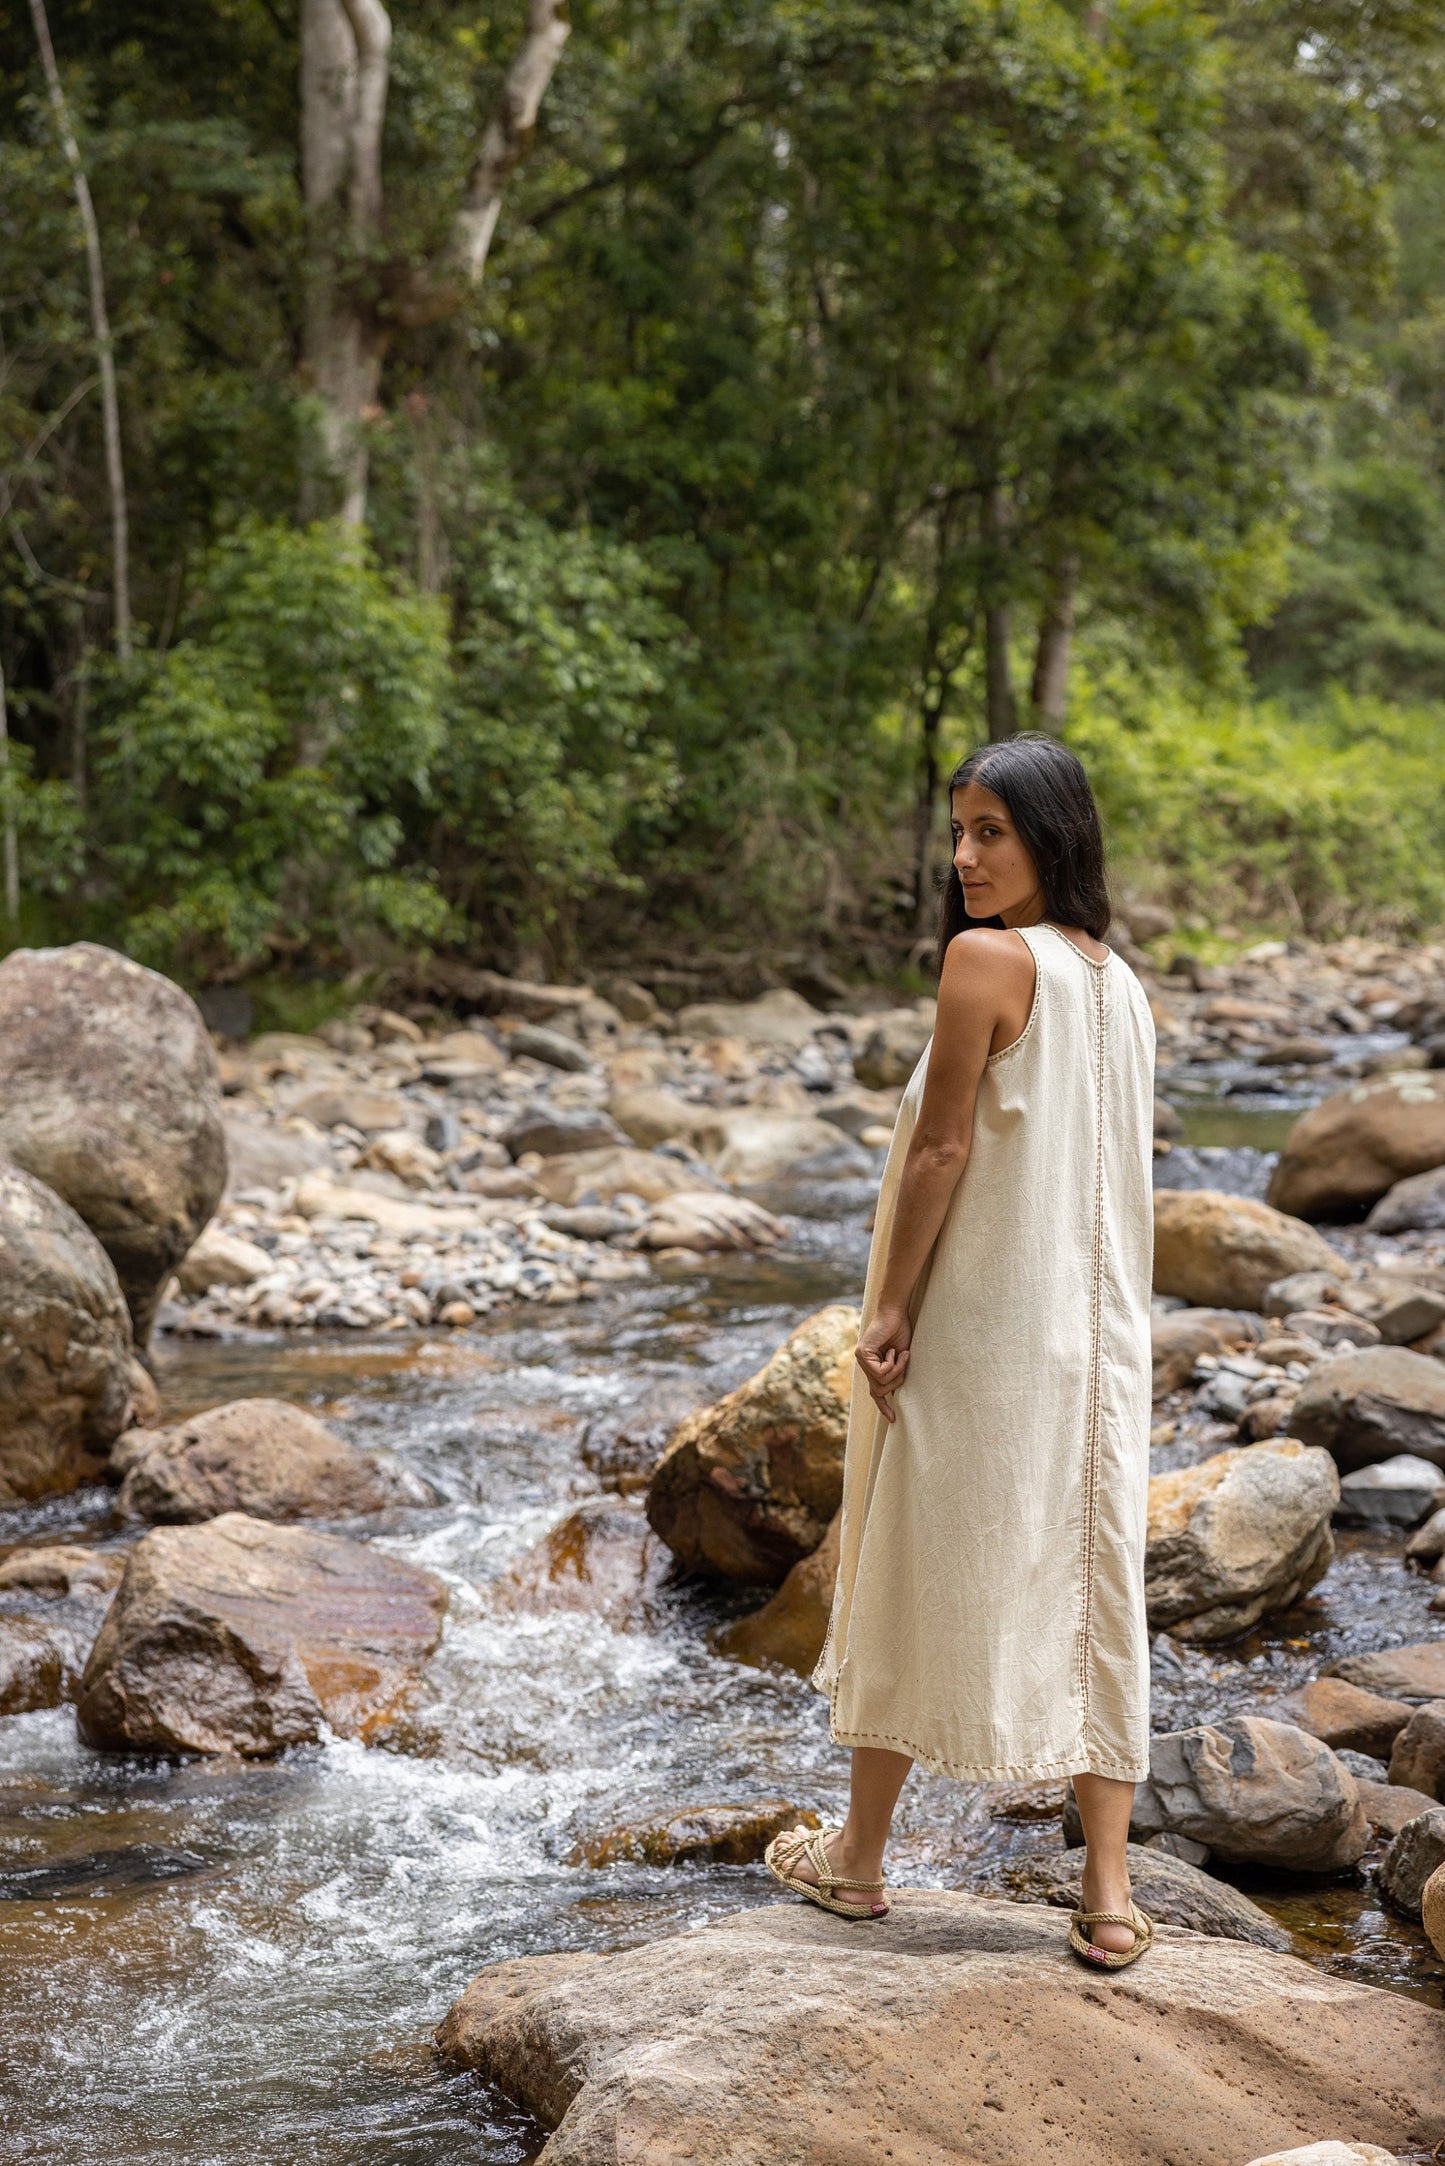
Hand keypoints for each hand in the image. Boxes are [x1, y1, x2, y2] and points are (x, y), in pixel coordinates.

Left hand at [855, 1304, 911, 1424]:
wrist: (896, 1313)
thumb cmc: (900, 1332)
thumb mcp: (901, 1360)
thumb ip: (896, 1374)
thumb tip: (895, 1393)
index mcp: (873, 1367)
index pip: (875, 1392)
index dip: (883, 1407)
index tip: (893, 1420)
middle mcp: (864, 1365)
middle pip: (879, 1391)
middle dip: (897, 1381)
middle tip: (905, 1362)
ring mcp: (861, 1360)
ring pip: (881, 1383)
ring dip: (896, 1371)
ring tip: (901, 1354)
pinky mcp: (862, 1354)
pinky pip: (880, 1373)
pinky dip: (891, 1364)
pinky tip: (892, 1351)